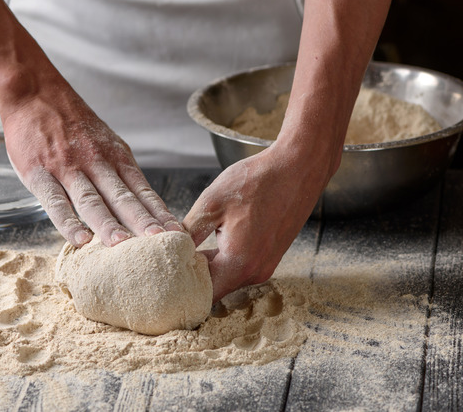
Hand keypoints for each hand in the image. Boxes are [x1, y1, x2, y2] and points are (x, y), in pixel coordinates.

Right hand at [3, 81, 181, 247]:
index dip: (160, 214)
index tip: (176, 234)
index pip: (143, 190)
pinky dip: (68, 221)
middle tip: (160, 244)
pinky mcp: (40, 174)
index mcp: (116, 157)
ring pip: (92, 201)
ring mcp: (68, 168)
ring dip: (108, 225)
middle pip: (123, 198)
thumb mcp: (105, 141)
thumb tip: (143, 206)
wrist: (34, 93)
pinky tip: (80, 239)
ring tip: (123, 246)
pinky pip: (56, 201)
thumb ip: (120, 172)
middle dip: (143, 223)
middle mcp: (97, 163)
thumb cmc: (71, 122)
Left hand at [183, 137, 334, 301]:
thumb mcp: (212, 203)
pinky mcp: (270, 255)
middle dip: (190, 278)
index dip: (180, 290)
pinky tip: (209, 239)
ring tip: (186, 248)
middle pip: (214, 288)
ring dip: (207, 266)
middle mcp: (255, 272)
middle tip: (167, 262)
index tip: (164, 279)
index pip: (202, 295)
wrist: (299, 167)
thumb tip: (167, 250)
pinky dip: (222, 258)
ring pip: (226, 276)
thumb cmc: (258, 181)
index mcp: (239, 263)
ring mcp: (265, 265)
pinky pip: (239, 266)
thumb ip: (187, 233)